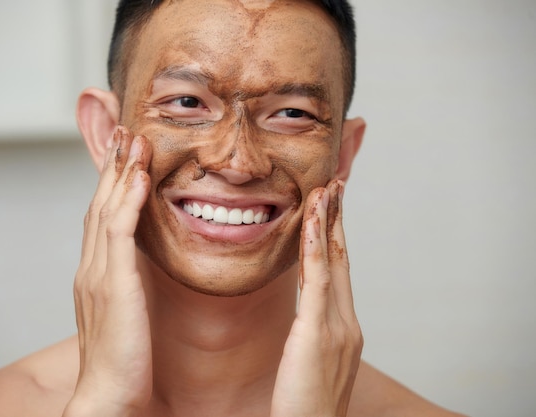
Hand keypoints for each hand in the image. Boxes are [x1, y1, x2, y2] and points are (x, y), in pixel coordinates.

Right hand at [63, 126, 152, 416]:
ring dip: (121, 172)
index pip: (102, 217)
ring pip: (107, 210)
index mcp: (96, 273)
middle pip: (100, 204)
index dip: (112, 183)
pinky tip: (139, 177)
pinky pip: (120, 233)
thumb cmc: (123, 358)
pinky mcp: (114, 283)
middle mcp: (92, 267)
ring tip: (134, 140)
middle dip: (113, 166)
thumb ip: (129, 283)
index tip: (126, 155)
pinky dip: (128, 201)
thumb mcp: (126, 311)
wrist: (108, 393)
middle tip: (126, 131)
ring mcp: (99, 273)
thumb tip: (144, 266)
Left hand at [271, 180, 362, 416]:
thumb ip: (313, 336)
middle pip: (341, 260)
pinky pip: (316, 282)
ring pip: (332, 263)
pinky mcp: (317, 333)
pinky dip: (314, 247)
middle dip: (338, 219)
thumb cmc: (306, 406)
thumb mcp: (312, 364)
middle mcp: (347, 323)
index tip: (332, 209)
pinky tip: (312, 220)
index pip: (339, 273)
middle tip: (336, 184)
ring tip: (325, 189)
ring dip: (328, 222)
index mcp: (345, 329)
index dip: (336, 238)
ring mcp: (337, 327)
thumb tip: (305, 319)